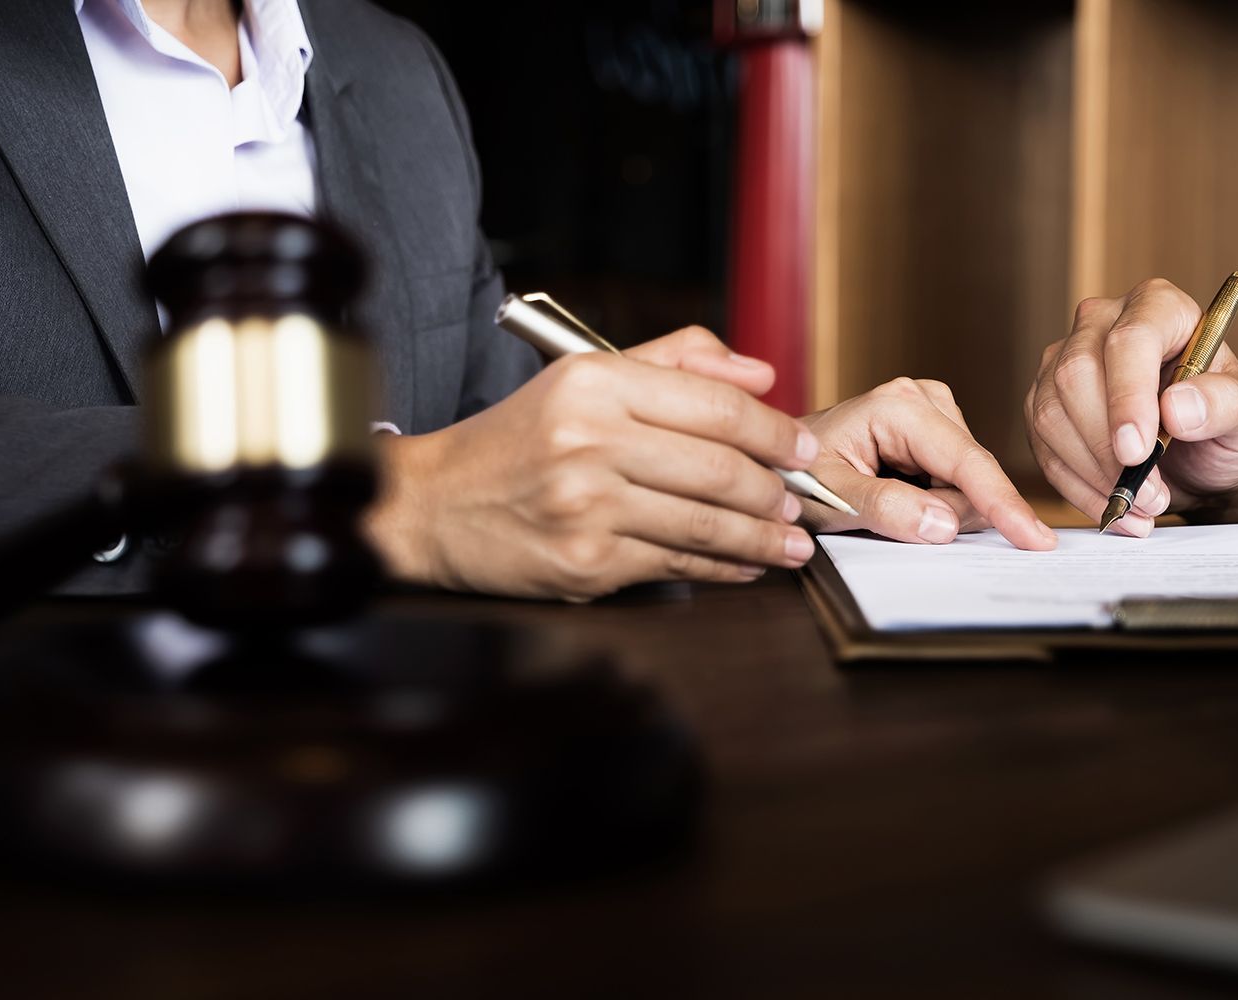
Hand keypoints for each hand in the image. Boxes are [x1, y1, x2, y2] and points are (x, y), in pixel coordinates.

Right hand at [364, 327, 817, 599]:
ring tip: (792, 542)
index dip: (774, 431)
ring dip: (762, 538)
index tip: (803, 448)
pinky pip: (675, 565)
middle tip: (801, 501)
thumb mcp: (581, 377)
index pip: (714, 405)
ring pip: (704, 523)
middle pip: (718, 468)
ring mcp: (587, 505)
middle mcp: (589, 440)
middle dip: (775, 491)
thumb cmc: (516, 441)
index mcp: (594, 384)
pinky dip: (722, 569)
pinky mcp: (585, 562)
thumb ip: (674, 362)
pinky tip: (746, 566)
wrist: (434, 506)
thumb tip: (760, 376)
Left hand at [801, 378, 1055, 549]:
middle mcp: (924, 398)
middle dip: (954, 513)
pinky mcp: (937, 430)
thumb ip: (884, 509)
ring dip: (944, 509)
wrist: (778, 460)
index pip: (966, 462)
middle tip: (898, 526)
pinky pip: (959, 479)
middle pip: (972, 474)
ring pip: (969, 480)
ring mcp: (934, 410)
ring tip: (889, 506)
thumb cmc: (796, 476)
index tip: (1034, 539)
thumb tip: (942, 525)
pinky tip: (905, 500)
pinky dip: (941, 502)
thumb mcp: (830, 501)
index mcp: (899, 406)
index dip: (1002, 504)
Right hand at [1025, 278, 1237, 534]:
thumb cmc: (1226, 425)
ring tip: (1141, 505)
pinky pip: (1041, 446)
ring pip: (1051, 414)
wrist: (1203, 458)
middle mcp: (1102, 323)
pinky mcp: (1042, 402)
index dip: (1128, 396)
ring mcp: (1063, 361)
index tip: (1137, 451)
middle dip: (1106, 447)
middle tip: (1150, 494)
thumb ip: (1227, 403)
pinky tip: (1113, 505)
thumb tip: (1178, 407)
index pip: (1129, 339)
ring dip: (1093, 473)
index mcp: (1159, 307)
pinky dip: (1076, 486)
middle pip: (1076, 374)